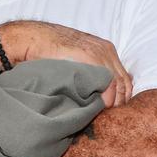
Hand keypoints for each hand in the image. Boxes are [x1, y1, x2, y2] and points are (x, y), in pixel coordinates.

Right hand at [2, 21, 131, 106]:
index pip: (123, 78)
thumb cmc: (47, 51)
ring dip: (113, 101)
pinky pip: (108, 82)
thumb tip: (94, 91)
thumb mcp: (73, 59)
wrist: (32, 39)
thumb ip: (87, 70)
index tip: (112, 110)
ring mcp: (100, 53)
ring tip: (104, 114)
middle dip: (120, 102)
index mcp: (105, 50)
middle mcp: (106, 51)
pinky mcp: (91, 57)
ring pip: (119, 84)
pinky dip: (107, 97)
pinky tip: (100, 106)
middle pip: (124, 82)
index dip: (121, 96)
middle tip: (110, 117)